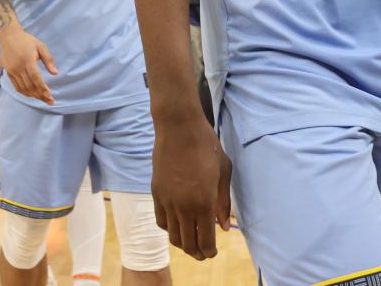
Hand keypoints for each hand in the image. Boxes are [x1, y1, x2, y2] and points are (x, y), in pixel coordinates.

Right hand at [0, 27, 56, 105]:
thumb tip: (55, 73)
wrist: (9, 36)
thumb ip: (49, 60)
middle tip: (50, 101)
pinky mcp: (8, 73)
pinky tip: (32, 95)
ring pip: (23, 88)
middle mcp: (19, 67)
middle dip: (40, 95)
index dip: (43, 89)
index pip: (36, 78)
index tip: (50, 96)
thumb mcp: (41, 46)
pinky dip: (25, 93)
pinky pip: (16, 87)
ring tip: (43, 99)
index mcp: (28, 60)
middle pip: (30, 86)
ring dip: (33, 96)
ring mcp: (12, 71)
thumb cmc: (27, 41)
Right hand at [152, 113, 232, 260]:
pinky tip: (177, 225)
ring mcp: (168, 201)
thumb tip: (223, 227)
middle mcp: (184, 207)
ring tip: (190, 242)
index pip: (206, 241)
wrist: (178, 128)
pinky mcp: (156, 194)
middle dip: (197, 253)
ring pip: (173, 235)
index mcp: (204, 202)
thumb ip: (223, 202)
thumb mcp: (224, 172)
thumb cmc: (207, 146)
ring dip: (182, 243)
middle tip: (203, 253)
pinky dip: (169, 229)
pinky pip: (161, 221)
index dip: (210, 252)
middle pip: (188, 244)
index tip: (213, 253)